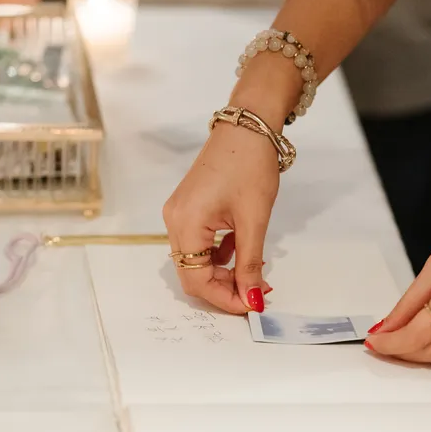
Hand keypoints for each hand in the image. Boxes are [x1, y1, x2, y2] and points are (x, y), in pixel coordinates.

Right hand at [162, 123, 278, 313]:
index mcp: (185, 223)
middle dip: (223, 288)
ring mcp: (179, 214)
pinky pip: (199, 244)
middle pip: (192, 273)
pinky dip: (219, 255)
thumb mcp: (253, 220)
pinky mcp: (189, 209)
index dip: (223, 298)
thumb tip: (252, 299)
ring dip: (223, 273)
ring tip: (254, 274)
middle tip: (255, 293)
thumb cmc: (249, 165)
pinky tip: (241, 251)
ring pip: (196, 261)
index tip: (252, 305)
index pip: (196, 279)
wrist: (247, 127)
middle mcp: (174, 221)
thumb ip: (250, 264)